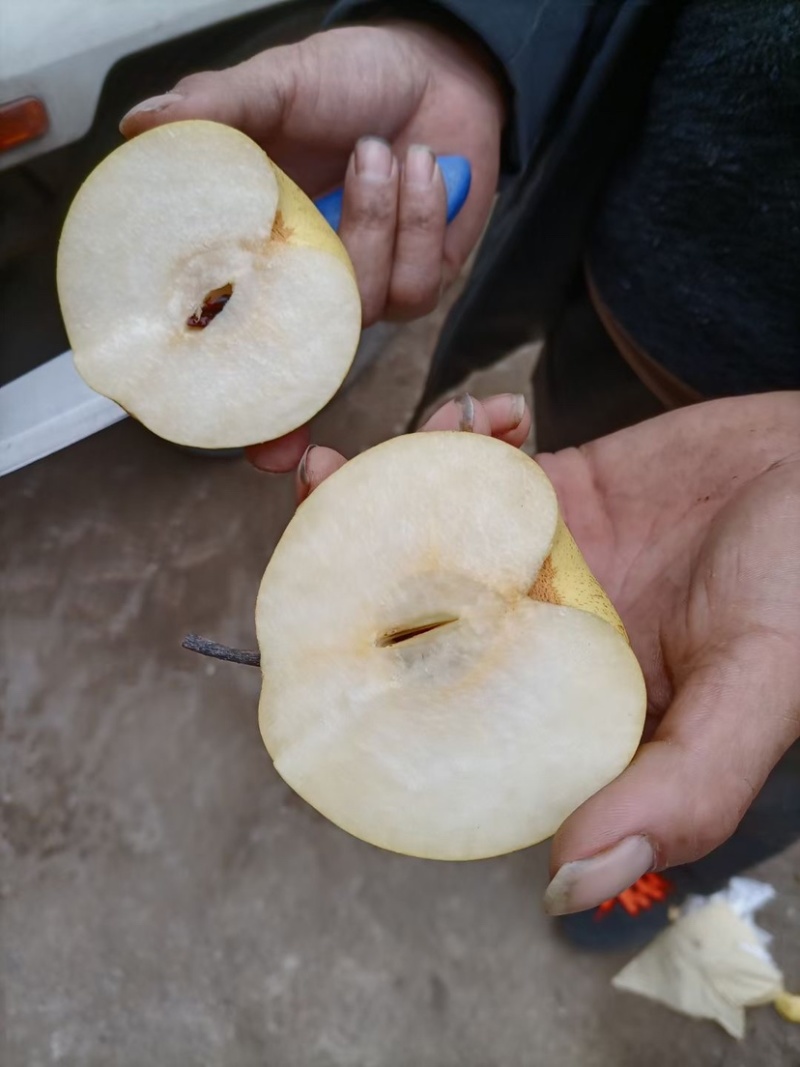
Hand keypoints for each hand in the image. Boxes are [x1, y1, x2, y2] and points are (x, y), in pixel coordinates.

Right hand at [121, 23, 503, 471]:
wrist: (436, 68)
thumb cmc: (349, 80)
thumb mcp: (276, 86)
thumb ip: (217, 111)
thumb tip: (141, 128)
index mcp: (255, 252)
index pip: (226, 338)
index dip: (224, 397)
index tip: (217, 442)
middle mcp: (305, 284)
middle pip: (292, 371)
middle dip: (291, 406)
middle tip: (279, 427)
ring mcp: (360, 289)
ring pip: (358, 312)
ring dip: (372, 224)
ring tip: (376, 149)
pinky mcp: (418, 281)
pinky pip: (414, 286)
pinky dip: (420, 218)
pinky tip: (419, 163)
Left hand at [298, 390, 799, 913]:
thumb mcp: (757, 694)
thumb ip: (681, 789)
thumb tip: (568, 883)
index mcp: (576, 705)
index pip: (457, 720)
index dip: (380, 695)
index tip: (313, 653)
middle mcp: (544, 639)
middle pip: (421, 620)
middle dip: (351, 573)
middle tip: (309, 518)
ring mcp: (542, 562)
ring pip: (434, 537)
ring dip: (385, 493)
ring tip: (349, 459)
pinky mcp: (556, 493)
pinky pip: (482, 469)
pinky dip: (462, 438)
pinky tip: (479, 416)